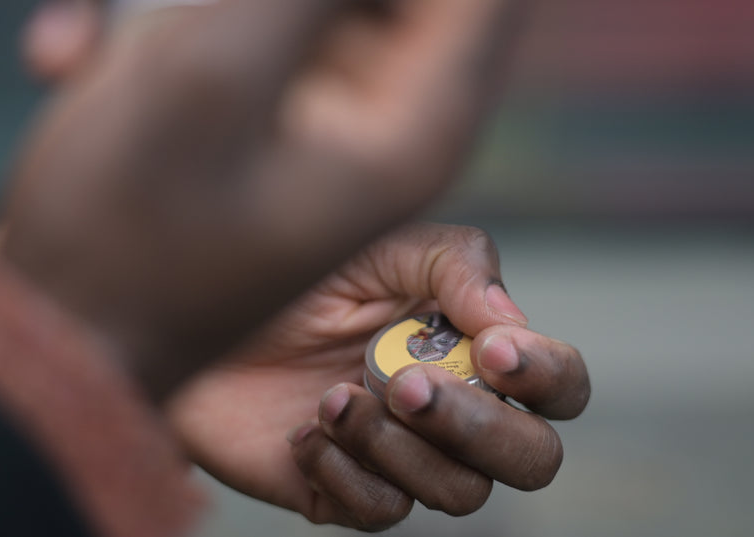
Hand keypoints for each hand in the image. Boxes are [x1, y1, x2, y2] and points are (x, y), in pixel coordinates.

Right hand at [3, 0, 538, 399]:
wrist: (61, 338)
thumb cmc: (126, 236)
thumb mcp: (216, 78)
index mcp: (415, 112)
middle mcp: (383, 99)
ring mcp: (314, 96)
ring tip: (64, 38)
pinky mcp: (254, 97)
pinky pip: (221, 6)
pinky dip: (140, 13)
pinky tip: (63, 54)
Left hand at [167, 223, 589, 530]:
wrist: (194, 310)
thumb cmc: (298, 270)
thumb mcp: (379, 243)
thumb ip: (454, 264)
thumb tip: (509, 320)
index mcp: (473, 346)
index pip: (559, 384)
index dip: (547, 377)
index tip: (495, 352)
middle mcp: (451, 406)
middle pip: (531, 460)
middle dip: (480, 429)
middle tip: (408, 386)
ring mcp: (401, 454)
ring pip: (458, 492)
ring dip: (399, 446)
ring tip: (334, 395)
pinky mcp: (345, 489)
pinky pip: (380, 512)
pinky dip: (346, 470)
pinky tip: (306, 425)